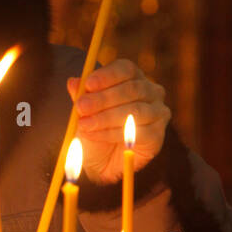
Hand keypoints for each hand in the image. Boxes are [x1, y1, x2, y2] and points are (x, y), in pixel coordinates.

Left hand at [67, 58, 170, 184]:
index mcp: (133, 78)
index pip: (126, 69)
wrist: (102, 162)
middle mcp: (151, 91)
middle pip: (132, 88)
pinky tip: (96, 135)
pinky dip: (112, 133)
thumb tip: (73, 82)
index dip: (107, 76)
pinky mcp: (157, 134)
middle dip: (103, 98)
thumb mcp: (84, 112)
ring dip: (105, 117)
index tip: (88, 84)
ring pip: (135, 110)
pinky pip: (137, 132)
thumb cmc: (95, 129)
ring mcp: (158, 112)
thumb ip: (81, 96)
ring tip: (84, 124)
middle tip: (81, 107)